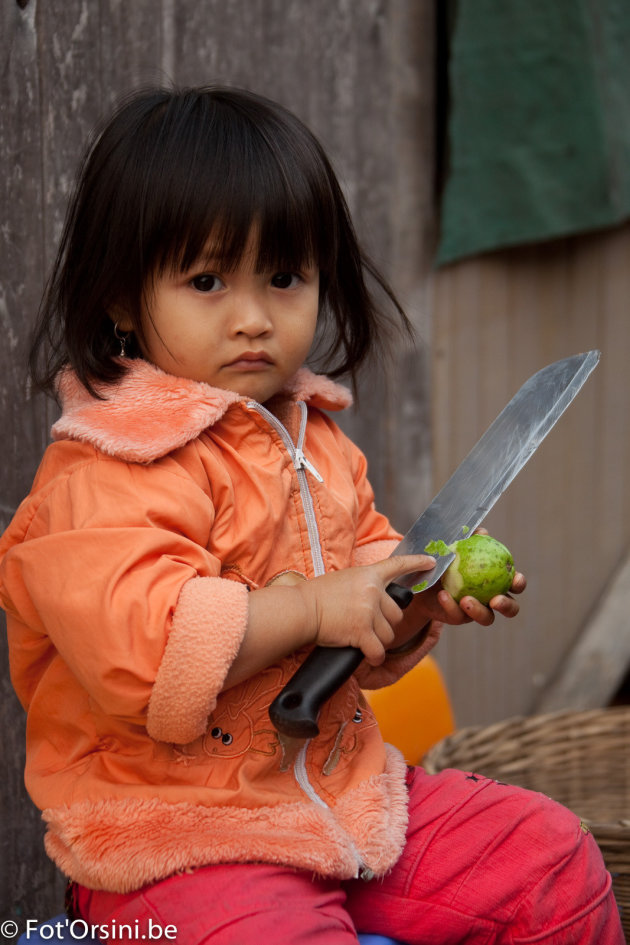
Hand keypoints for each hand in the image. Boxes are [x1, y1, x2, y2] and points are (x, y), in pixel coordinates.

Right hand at [296, 554, 435, 665]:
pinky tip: (364, 654)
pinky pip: (378, 650)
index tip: (432, 562)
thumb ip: (364, 585)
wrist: (301, 609)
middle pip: (396, 614)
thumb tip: (376, 597)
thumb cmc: (316, 597)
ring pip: (388, 634)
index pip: (398, 565)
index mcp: (368, 575)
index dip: (417, 562)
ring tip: (357, 637)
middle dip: (385, 624)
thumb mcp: (344, 580)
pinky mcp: (362, 630)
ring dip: (377, 641)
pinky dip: (373, 656)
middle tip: (365, 627)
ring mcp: (368, 610)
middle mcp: (373, 591)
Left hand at [395, 526, 525, 633]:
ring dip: (478, 610)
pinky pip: (458, 615)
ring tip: (466, 600)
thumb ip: (470, 539)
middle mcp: (491, 598)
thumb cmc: (447, 558)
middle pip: (511, 608)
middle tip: (495, 600)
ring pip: (487, 618)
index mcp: (497, 580)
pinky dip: (451, 605)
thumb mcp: (456, 545)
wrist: (424, 575)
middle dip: (506, 605)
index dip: (519, 583)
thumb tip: (482, 533)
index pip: (515, 584)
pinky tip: (443, 594)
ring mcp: (476, 611)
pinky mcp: (458, 617)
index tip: (514, 578)